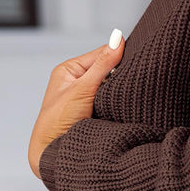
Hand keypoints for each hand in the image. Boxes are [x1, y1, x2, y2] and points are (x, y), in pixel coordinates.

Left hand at [28, 29, 125, 179]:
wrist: (51, 152)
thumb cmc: (58, 120)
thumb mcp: (83, 88)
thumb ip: (103, 64)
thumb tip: (119, 38)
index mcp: (69, 69)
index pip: (101, 54)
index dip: (118, 56)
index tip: (137, 59)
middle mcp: (75, 81)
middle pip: (107, 70)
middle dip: (119, 75)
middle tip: (133, 80)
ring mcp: (83, 97)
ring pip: (110, 86)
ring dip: (118, 91)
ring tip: (126, 95)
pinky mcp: (91, 111)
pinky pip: (109, 100)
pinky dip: (116, 102)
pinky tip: (121, 106)